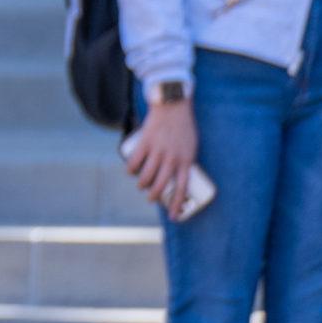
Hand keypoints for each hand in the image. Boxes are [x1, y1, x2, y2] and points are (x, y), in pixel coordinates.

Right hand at [125, 96, 197, 211]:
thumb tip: (175, 176)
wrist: (173, 105)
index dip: (177, 205)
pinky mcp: (145, 143)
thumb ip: (184, 160)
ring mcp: (158, 151)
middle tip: (151, 198)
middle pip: (160, 185)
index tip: (174, 217)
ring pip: (145, 177)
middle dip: (153, 196)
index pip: (182, 188)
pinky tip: (130, 171)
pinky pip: (133, 163)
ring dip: (141, 185)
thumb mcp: (191, 145)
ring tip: (141, 185)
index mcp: (186, 160)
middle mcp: (172, 158)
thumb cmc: (184, 126)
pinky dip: (130, 170)